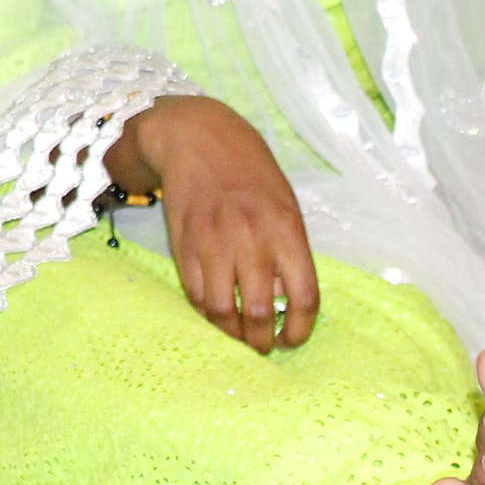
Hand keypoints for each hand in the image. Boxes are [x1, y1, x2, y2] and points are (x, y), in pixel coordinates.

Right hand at [112, 94, 318, 353]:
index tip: (292, 339)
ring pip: (220, 310)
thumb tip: (282, 303)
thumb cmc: (251, 174)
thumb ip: (287, 252)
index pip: (303, 297)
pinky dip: (206, 312)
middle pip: (258, 312)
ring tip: (237, 335)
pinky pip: (194, 293)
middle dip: (262, 341)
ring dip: (231, 333)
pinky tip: (215, 311)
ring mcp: (212, 243)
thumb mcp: (284, 206)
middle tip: (262, 345)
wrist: (197, 139)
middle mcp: (249, 239)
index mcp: (285, 230)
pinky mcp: (182, 244)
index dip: (300, 329)